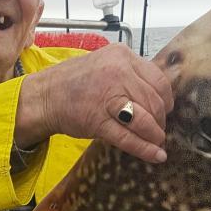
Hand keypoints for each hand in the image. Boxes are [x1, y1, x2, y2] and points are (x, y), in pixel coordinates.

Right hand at [15, 43, 173, 162]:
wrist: (44, 97)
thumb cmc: (74, 83)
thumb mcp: (106, 64)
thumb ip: (131, 74)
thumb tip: (159, 94)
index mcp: (121, 56)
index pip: (158, 80)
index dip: (166, 100)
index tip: (165, 110)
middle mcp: (117, 72)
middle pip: (155, 101)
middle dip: (160, 120)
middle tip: (158, 129)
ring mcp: (107, 96)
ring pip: (145, 119)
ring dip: (155, 135)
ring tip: (157, 141)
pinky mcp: (98, 120)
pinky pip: (128, 137)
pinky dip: (146, 149)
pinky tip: (156, 155)